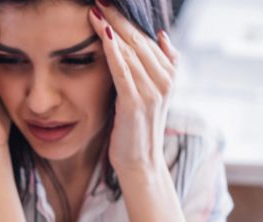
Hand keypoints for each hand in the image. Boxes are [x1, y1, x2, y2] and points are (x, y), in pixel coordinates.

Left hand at [89, 2, 179, 176]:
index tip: (108, 4)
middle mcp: (164, 80)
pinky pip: (122, 70)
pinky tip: (100, 34)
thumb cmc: (136, 130)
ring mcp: (152, 91)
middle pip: (138, 39)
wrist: (140, 164)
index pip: (146, 39)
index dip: (126, 20)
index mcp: (168, 75)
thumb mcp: (148, 95)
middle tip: (99, 0)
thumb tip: (161, 36)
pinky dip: (112, 50)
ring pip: (130, 50)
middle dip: (117, 18)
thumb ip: (154, 67)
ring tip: (94, 9)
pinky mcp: (136, 103)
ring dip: (111, 28)